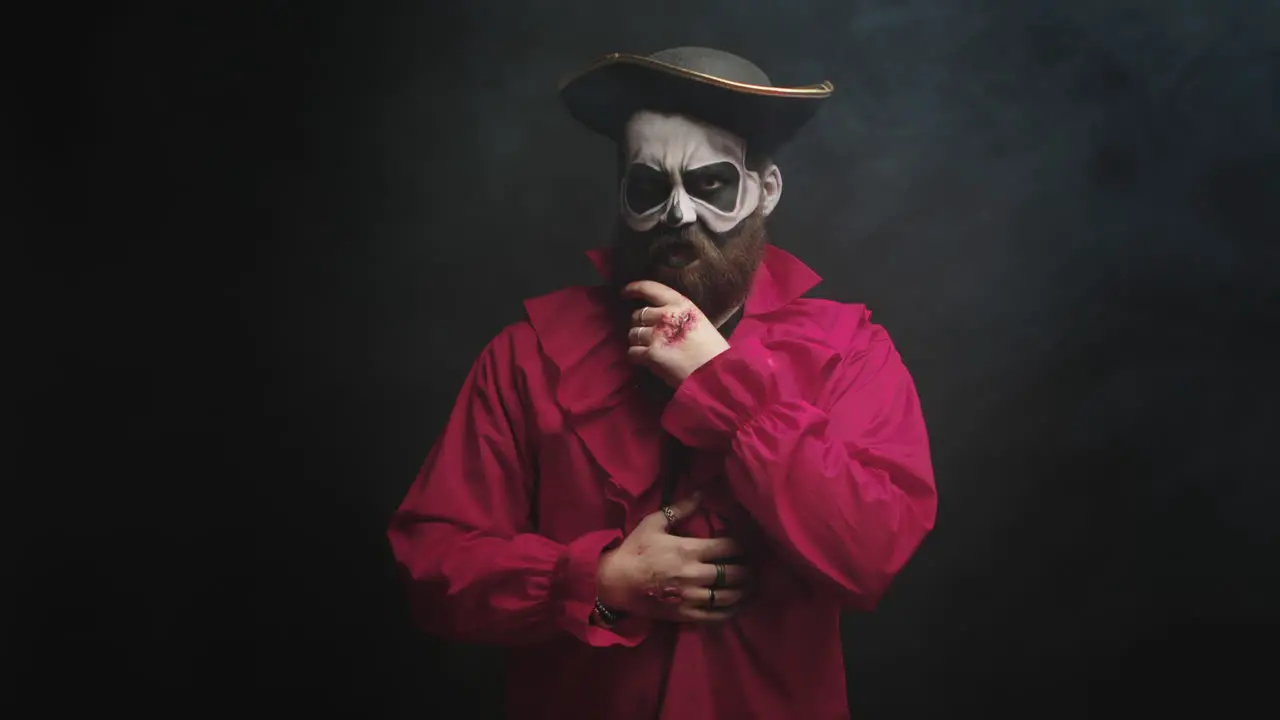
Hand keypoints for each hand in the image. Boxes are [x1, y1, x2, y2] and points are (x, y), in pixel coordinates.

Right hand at [596, 493, 750, 622]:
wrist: (614, 582)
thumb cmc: (634, 550)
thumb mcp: (654, 523)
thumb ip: (680, 508)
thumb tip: (702, 492)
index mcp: (689, 550)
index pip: (729, 547)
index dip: (744, 544)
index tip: (750, 543)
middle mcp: (694, 575)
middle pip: (735, 573)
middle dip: (749, 568)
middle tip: (755, 564)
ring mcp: (691, 597)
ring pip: (730, 596)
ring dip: (745, 590)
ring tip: (751, 584)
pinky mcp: (685, 615)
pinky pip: (716, 616)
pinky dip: (731, 611)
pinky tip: (738, 605)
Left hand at [622, 281, 729, 386]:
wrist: (716, 371)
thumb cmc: (711, 348)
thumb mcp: (698, 319)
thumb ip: (677, 313)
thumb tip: (657, 314)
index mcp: (680, 303)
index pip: (650, 288)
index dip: (634, 288)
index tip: (625, 291)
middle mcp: (666, 315)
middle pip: (637, 314)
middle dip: (639, 323)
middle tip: (647, 333)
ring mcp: (656, 334)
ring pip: (633, 333)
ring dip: (637, 341)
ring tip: (649, 348)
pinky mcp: (651, 354)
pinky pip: (632, 352)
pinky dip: (636, 356)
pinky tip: (646, 360)